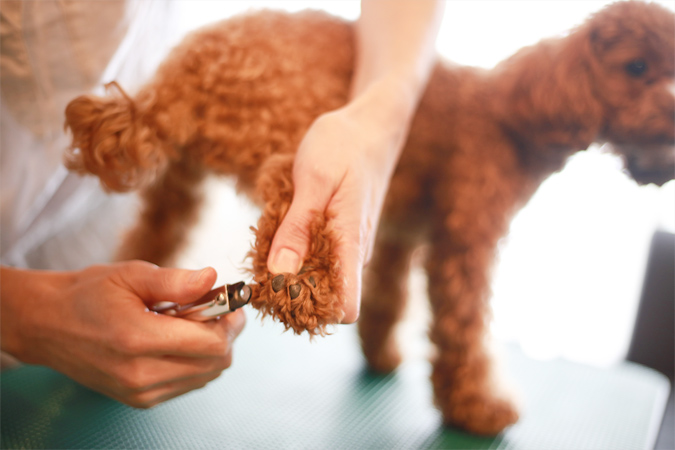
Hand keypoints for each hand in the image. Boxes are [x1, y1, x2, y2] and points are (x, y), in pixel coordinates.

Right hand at [0, 262, 244, 407]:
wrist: (48, 325)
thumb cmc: (89, 294)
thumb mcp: (131, 275)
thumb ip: (176, 281)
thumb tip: (213, 279)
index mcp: (138, 340)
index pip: (212, 344)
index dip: (230, 322)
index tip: (230, 302)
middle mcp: (140, 374)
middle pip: (216, 364)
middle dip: (226, 334)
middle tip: (215, 309)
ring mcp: (140, 393)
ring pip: (206, 376)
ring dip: (211, 349)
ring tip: (190, 323)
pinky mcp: (140, 400)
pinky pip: (189, 384)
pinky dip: (196, 362)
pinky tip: (177, 341)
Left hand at [266, 80, 412, 322]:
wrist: (370, 127)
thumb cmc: (344, 147)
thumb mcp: (313, 180)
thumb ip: (297, 228)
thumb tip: (280, 273)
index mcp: (351, 244)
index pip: (346, 308)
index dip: (312, 309)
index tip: (279, 291)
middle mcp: (354, 254)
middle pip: (326, 298)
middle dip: (291, 287)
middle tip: (264, 256)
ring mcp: (348, 246)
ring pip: (319, 277)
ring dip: (291, 267)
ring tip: (273, 234)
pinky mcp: (341, 237)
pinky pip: (317, 258)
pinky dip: (296, 250)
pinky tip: (284, 226)